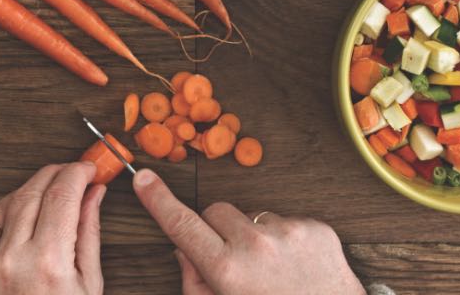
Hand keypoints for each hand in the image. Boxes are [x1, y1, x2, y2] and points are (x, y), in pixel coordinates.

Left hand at [0, 162, 105, 294]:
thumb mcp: (88, 287)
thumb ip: (88, 234)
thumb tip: (93, 194)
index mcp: (49, 264)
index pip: (63, 193)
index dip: (77, 172)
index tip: (87, 169)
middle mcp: (10, 261)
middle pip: (32, 192)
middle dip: (54, 175)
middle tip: (69, 173)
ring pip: (3, 205)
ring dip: (27, 192)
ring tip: (45, 198)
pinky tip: (15, 218)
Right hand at [133, 169, 364, 294]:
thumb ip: (195, 281)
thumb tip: (184, 250)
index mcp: (227, 270)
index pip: (182, 225)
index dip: (159, 200)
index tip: (144, 179)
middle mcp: (257, 246)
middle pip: (216, 211)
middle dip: (217, 230)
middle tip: (232, 260)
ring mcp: (289, 233)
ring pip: (253, 216)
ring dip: (255, 236)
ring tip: (273, 271)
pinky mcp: (316, 229)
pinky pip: (286, 221)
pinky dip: (285, 240)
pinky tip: (296, 267)